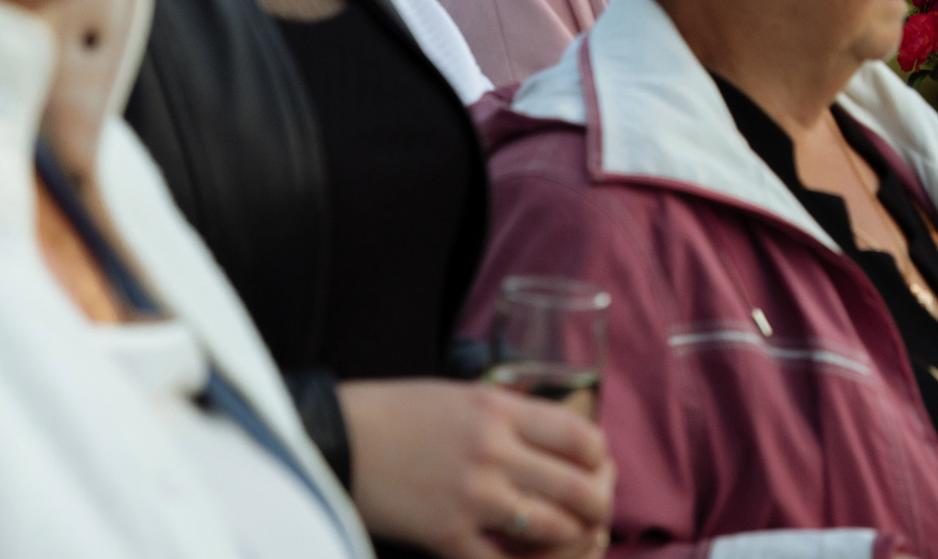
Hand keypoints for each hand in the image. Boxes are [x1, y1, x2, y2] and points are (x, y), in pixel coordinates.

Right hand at [341, 379, 613, 558]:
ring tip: (572, 541)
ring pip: (556, 529)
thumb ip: (508, 415)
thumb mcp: (462, 395)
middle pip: (581, 487)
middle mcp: (495, 451)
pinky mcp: (447, 536)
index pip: (583, 436)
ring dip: (573, 540)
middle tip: (595, 514)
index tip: (597, 469)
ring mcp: (474, 497)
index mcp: (500, 410)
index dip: (601, 459)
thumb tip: (552, 439)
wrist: (336, 439)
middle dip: (599, 506)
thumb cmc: (397, 413)